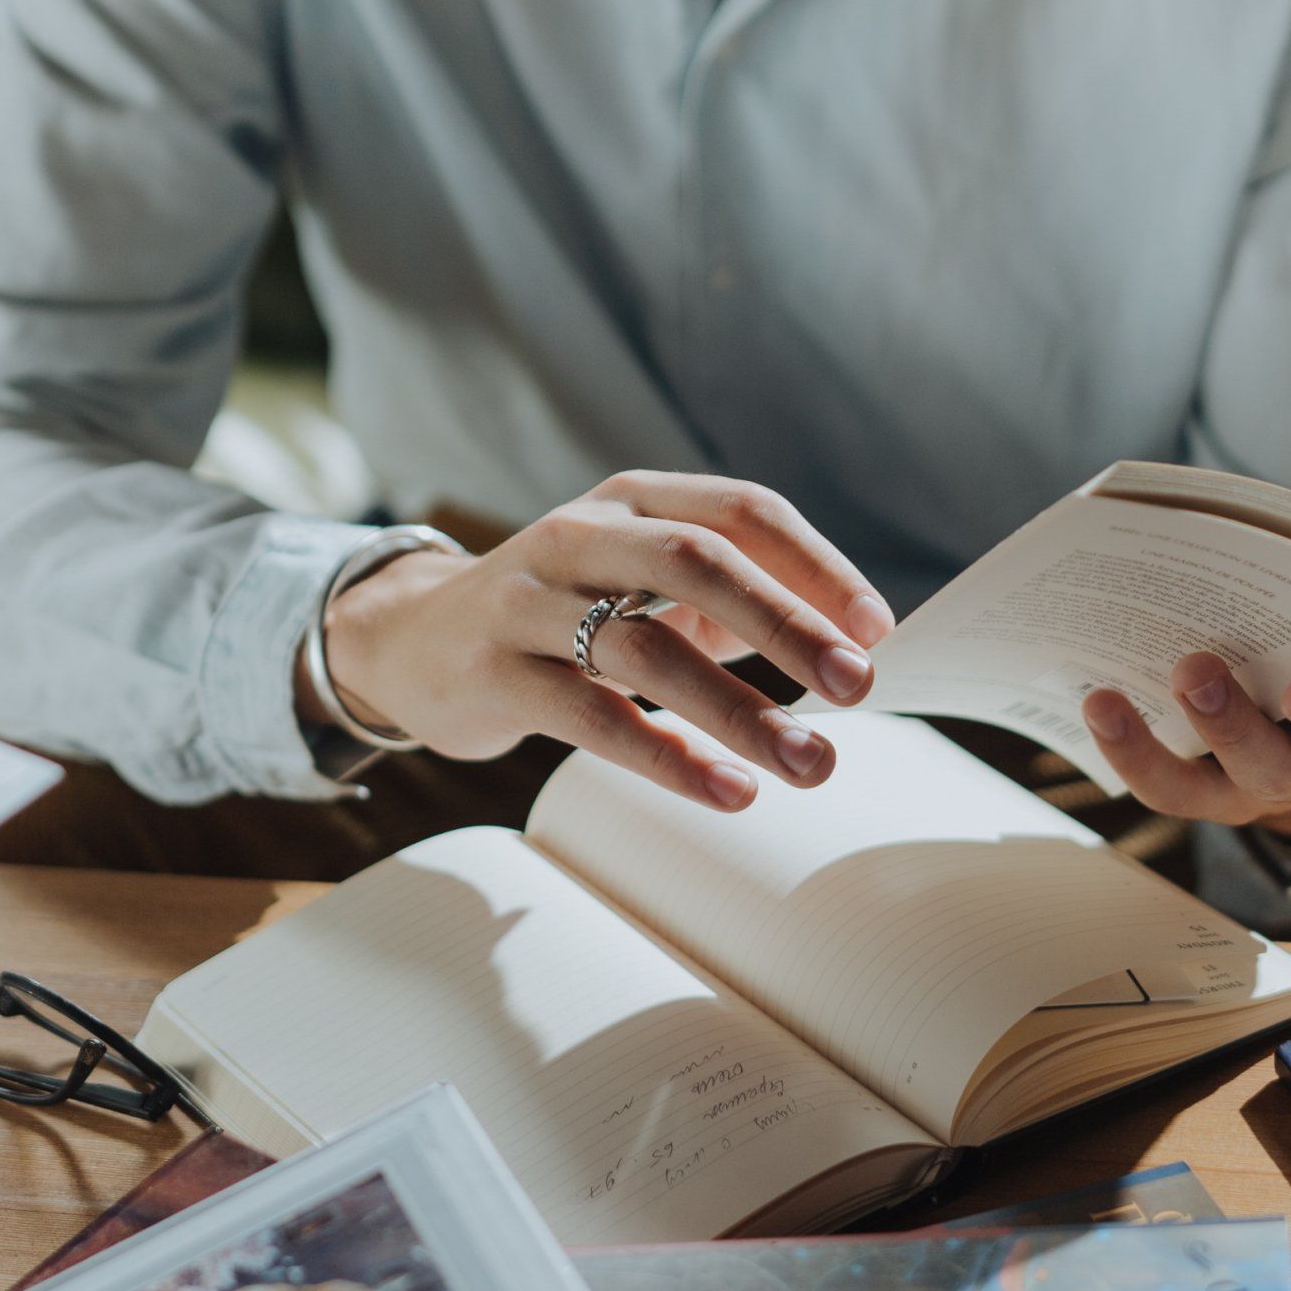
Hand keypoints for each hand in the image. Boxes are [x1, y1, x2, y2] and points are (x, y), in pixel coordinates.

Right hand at [305, 470, 893, 811]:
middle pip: (698, 562)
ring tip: (809, 763)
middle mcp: (578, 534)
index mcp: (632, 499)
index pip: (741, 510)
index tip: (878, 627)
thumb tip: (848, 646)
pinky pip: (590, 716)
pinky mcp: (494, 674)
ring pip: (647, 649)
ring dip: (740, 710)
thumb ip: (728, 600)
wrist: (412, 642)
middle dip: (788, 626)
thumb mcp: (639, 583)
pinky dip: (666, 756)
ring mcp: (528, 602)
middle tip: (858, 687)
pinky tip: (727, 791)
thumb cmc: (558, 616)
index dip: (815, 565)